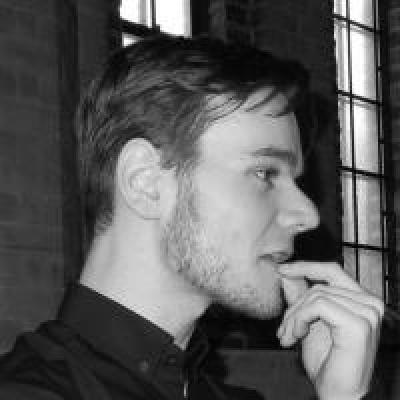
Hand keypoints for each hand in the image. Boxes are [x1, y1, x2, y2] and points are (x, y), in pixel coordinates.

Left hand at [277, 262, 383, 399]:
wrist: (338, 394)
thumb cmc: (327, 361)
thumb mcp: (308, 321)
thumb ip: (300, 296)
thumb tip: (285, 273)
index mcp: (361, 300)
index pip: (331, 270)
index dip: (305, 266)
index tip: (282, 269)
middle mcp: (370, 303)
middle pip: (319, 285)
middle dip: (294, 306)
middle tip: (283, 328)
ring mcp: (367, 312)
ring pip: (315, 295)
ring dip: (294, 317)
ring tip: (288, 336)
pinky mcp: (358, 323)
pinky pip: (317, 306)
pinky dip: (300, 320)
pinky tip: (296, 337)